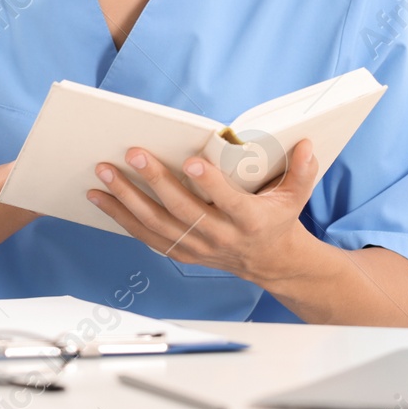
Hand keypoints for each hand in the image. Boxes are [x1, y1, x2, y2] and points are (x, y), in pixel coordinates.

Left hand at [86, 139, 323, 284]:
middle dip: (156, 182)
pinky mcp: (180, 252)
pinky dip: (120, 218)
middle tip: (133, 154)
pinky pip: (145, 236)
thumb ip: (302, 171)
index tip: (192, 161)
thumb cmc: (278, 219)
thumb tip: (306, 145)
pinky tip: (101, 197)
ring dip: (126, 199)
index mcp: (249, 221)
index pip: (228, 203)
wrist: (270, 262)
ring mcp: (197, 248)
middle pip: (182, 211)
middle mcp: (220, 237)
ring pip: (156, 225)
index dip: (210, 185)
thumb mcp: (296, 196)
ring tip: (103, 174)